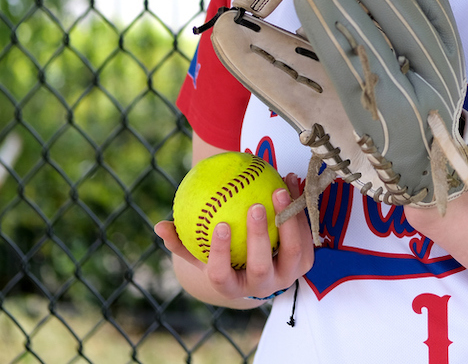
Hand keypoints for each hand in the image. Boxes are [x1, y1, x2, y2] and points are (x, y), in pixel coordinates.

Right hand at [155, 173, 314, 304]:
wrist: (261, 272)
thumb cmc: (225, 259)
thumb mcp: (201, 254)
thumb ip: (182, 241)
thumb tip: (159, 226)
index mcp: (232, 287)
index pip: (221, 276)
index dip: (220, 253)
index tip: (219, 225)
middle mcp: (262, 286)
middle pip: (260, 266)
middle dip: (258, 238)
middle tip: (254, 206)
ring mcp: (287, 276)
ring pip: (292, 251)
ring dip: (288, 220)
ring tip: (279, 189)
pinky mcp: (306, 262)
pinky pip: (307, 235)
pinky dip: (300, 208)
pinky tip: (290, 180)